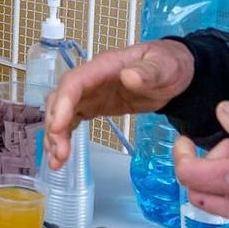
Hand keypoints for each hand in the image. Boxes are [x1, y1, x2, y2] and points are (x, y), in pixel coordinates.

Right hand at [43, 40, 193, 171]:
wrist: (173, 73)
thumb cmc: (167, 65)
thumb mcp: (164, 66)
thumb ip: (148, 72)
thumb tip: (129, 77)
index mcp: (104, 66)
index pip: (75, 83)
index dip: (62, 104)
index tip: (58, 127)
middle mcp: (91, 79)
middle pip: (61, 99)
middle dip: (55, 126)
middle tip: (60, 154)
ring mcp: (90, 93)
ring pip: (61, 112)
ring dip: (55, 137)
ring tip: (56, 162)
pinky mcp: (93, 106)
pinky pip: (71, 121)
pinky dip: (63, 138)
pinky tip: (60, 156)